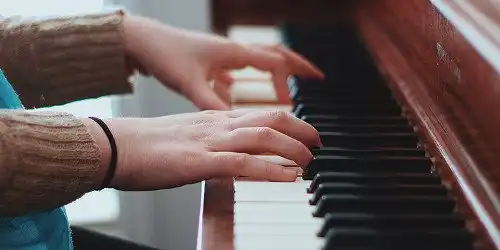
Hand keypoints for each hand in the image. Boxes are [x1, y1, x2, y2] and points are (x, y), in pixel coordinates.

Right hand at [85, 109, 320, 189]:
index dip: (290, 120)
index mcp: (213, 118)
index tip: (305, 131)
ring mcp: (209, 142)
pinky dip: (270, 170)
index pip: (261, 113)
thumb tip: (232, 154)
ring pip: (263, 137)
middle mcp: (216, 125)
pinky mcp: (198, 162)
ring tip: (310, 160)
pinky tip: (288, 177)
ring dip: (293, 148)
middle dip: (301, 129)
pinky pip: (242, 163)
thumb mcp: (187, 136)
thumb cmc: (146, 145)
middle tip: (318, 143)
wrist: (115, 145)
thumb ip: (212, 141)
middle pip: (271, 118)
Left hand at [123, 14, 323, 109]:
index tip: (292, 104)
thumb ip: (213, 104)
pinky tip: (236, 88)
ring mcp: (222, 54)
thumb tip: (234, 123)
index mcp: (234, 53)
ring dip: (276, 69)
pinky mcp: (211, 60)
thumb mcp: (191, 85)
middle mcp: (232, 51)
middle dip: (297, 66)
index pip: (274, 64)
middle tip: (316, 77)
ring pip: (258, 58)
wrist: (143, 41)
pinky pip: (237, 66)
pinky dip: (247, 76)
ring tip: (287, 83)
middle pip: (275, 54)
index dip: (287, 84)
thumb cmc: (166, 56)